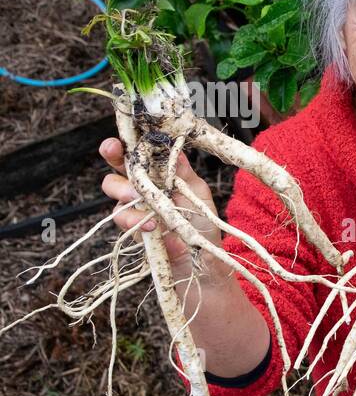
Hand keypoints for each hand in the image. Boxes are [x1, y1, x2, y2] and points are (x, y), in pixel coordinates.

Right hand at [99, 137, 221, 269]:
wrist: (202, 262)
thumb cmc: (202, 226)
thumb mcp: (198, 194)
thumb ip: (184, 173)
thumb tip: (174, 148)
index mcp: (160, 174)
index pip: (141, 152)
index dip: (131, 141)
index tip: (127, 133)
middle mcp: (143, 186)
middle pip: (119, 164)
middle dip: (112, 154)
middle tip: (114, 150)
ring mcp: (135, 206)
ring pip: (113, 187)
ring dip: (123, 188)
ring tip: (139, 197)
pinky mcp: (130, 226)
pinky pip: (121, 216)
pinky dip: (134, 218)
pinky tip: (153, 224)